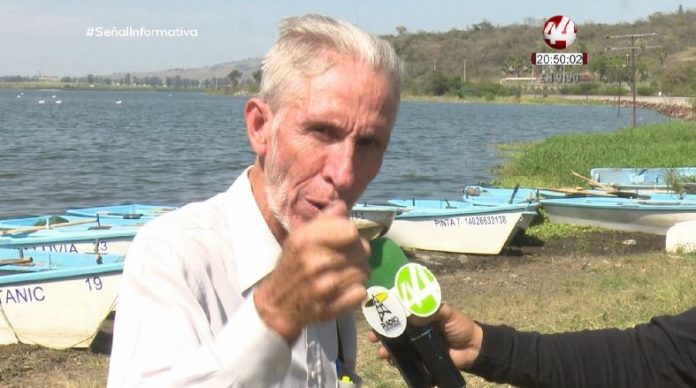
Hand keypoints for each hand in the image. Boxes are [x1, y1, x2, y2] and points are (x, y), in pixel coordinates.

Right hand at [255, 201, 369, 341]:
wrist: (278, 303)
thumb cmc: (293, 265)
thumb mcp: (300, 237)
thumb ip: (324, 220)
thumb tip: (342, 206)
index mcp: (307, 240)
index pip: (350, 231)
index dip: (352, 234)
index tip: (345, 240)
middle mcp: (316, 262)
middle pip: (362, 250)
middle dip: (357, 253)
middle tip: (345, 259)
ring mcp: (325, 286)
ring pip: (365, 271)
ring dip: (358, 272)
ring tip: (344, 274)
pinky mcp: (333, 307)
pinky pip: (361, 292)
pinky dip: (355, 291)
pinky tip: (343, 290)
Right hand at [368, 303, 483, 369]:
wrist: (474, 349)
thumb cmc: (460, 326)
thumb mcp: (446, 313)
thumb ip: (431, 310)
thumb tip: (411, 314)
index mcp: (419, 316)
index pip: (398, 312)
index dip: (385, 313)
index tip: (375, 316)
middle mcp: (415, 330)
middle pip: (393, 331)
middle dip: (380, 334)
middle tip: (373, 337)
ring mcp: (417, 346)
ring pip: (397, 347)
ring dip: (386, 349)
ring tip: (382, 353)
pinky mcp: (421, 360)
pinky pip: (406, 361)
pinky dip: (397, 362)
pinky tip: (392, 363)